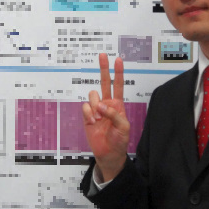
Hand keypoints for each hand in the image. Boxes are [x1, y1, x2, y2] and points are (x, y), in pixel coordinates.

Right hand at [82, 53, 129, 180]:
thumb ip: (114, 114)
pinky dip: (89, 114)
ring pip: (92, 95)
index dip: (118, 72)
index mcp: (118, 104)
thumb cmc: (119, 140)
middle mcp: (106, 103)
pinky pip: (85, 107)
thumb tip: (101, 106)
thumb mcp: (123, 127)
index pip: (118, 85)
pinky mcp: (87, 115)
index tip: (118, 60)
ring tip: (99, 119)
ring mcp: (96, 109)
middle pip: (104, 82)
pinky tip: (93, 122)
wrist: (108, 153)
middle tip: (103, 55)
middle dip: (103, 68)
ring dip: (96, 106)